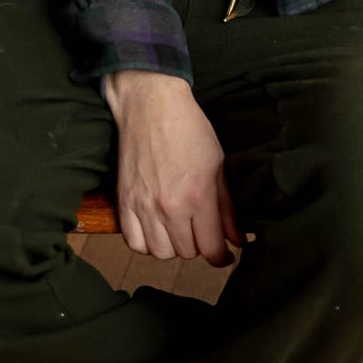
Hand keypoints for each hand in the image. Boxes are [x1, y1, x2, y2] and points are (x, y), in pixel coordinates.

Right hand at [103, 71, 240, 264]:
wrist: (151, 106)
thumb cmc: (190, 131)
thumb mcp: (219, 166)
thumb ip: (228, 208)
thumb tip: (238, 239)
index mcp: (198, 196)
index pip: (210, 248)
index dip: (221, 256)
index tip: (224, 254)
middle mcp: (170, 207)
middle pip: (186, 252)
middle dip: (198, 246)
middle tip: (201, 231)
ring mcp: (143, 206)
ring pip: (160, 253)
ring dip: (172, 247)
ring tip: (179, 230)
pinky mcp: (124, 202)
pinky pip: (134, 242)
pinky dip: (146, 243)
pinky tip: (156, 230)